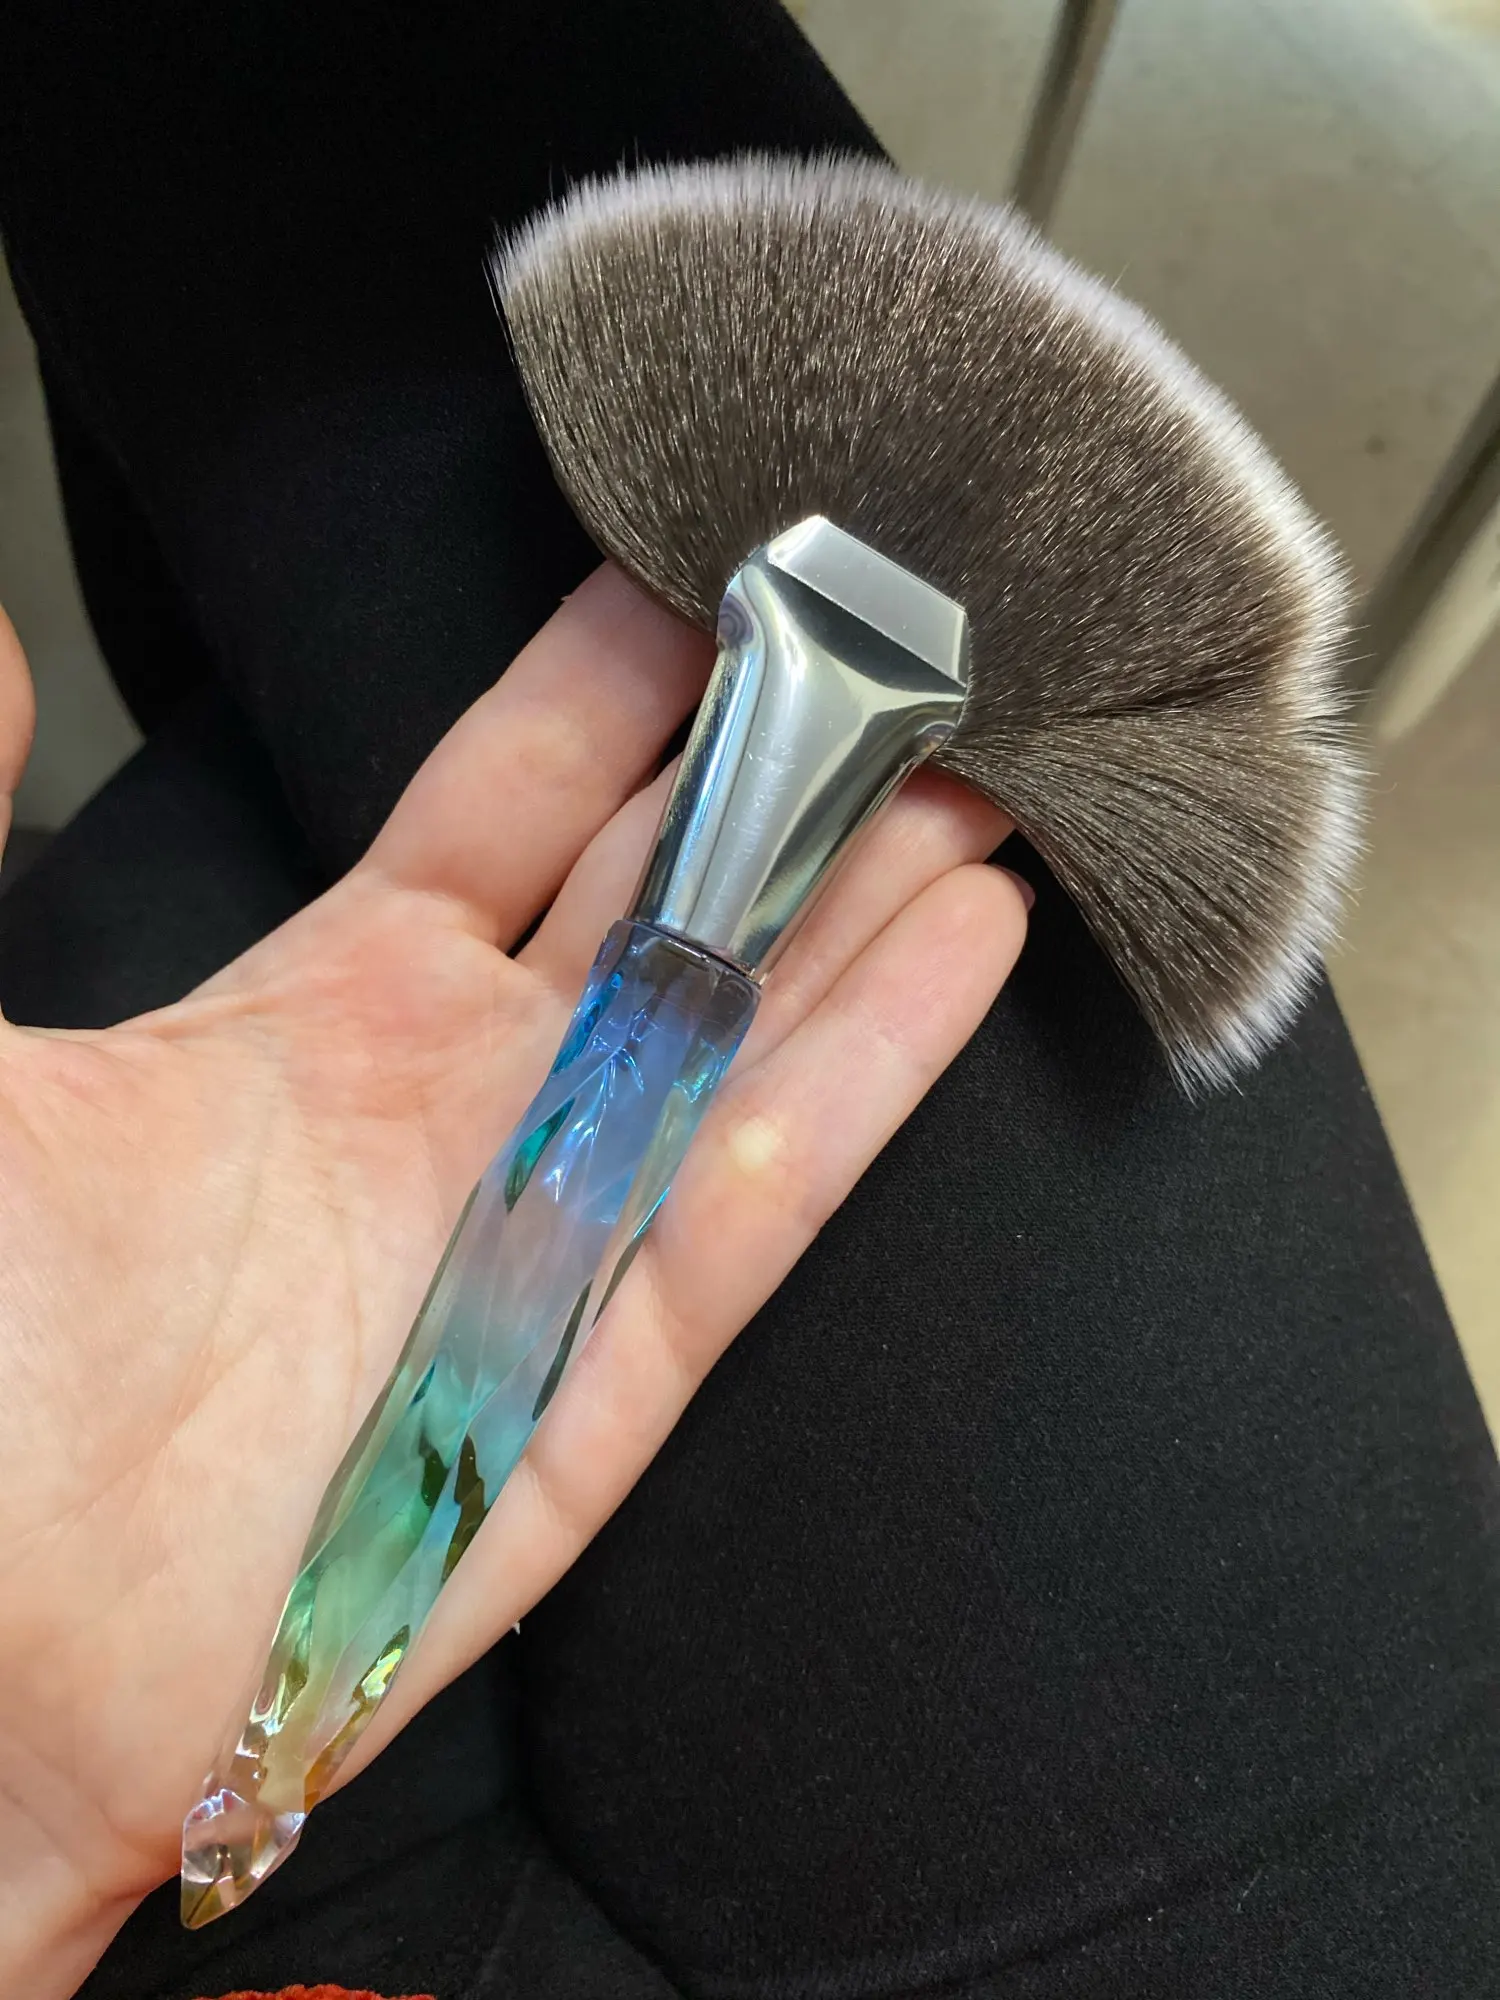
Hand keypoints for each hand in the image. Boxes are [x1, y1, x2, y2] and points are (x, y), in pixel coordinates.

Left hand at [0, 573, 1025, 1992]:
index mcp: (321, 1008)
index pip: (503, 801)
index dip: (607, 687)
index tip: (700, 565)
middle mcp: (461, 1104)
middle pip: (667, 898)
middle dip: (786, 775)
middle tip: (896, 647)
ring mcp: (543, 1234)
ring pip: (750, 1029)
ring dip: (867, 903)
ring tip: (987, 772)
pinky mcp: (595, 1380)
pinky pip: (755, 1195)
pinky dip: (867, 1070)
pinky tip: (966, 945)